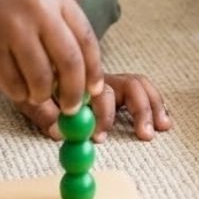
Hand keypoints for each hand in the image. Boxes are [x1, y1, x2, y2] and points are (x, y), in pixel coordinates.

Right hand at [0, 0, 102, 115]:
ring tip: (34, 92)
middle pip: (70, 63)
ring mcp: (12, 28)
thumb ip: (56, 24)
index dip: (93, 70)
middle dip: (75, 93)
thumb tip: (78, 74)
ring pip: (42, 80)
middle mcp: (38, 9)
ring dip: (42, 96)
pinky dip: (18, 93)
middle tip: (72, 109)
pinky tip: (13, 84)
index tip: (93, 91)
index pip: (86, 39)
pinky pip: (13, 85)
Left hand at [18, 72, 172, 142]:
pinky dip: (156, 103)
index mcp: (81, 77)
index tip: (100, 136)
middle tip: (143, 134)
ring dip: (152, 106)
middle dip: (138, 109)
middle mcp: (101, 76)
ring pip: (139, 84)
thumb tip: (59, 132)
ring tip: (160, 128)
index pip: (99, 91)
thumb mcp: (34, 98)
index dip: (102, 113)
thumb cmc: (40, 86)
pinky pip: (144, 91)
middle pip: (128, 83)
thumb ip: (45, 115)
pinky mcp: (122, 88)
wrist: (44, 62)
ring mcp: (113, 80)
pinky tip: (164, 119)